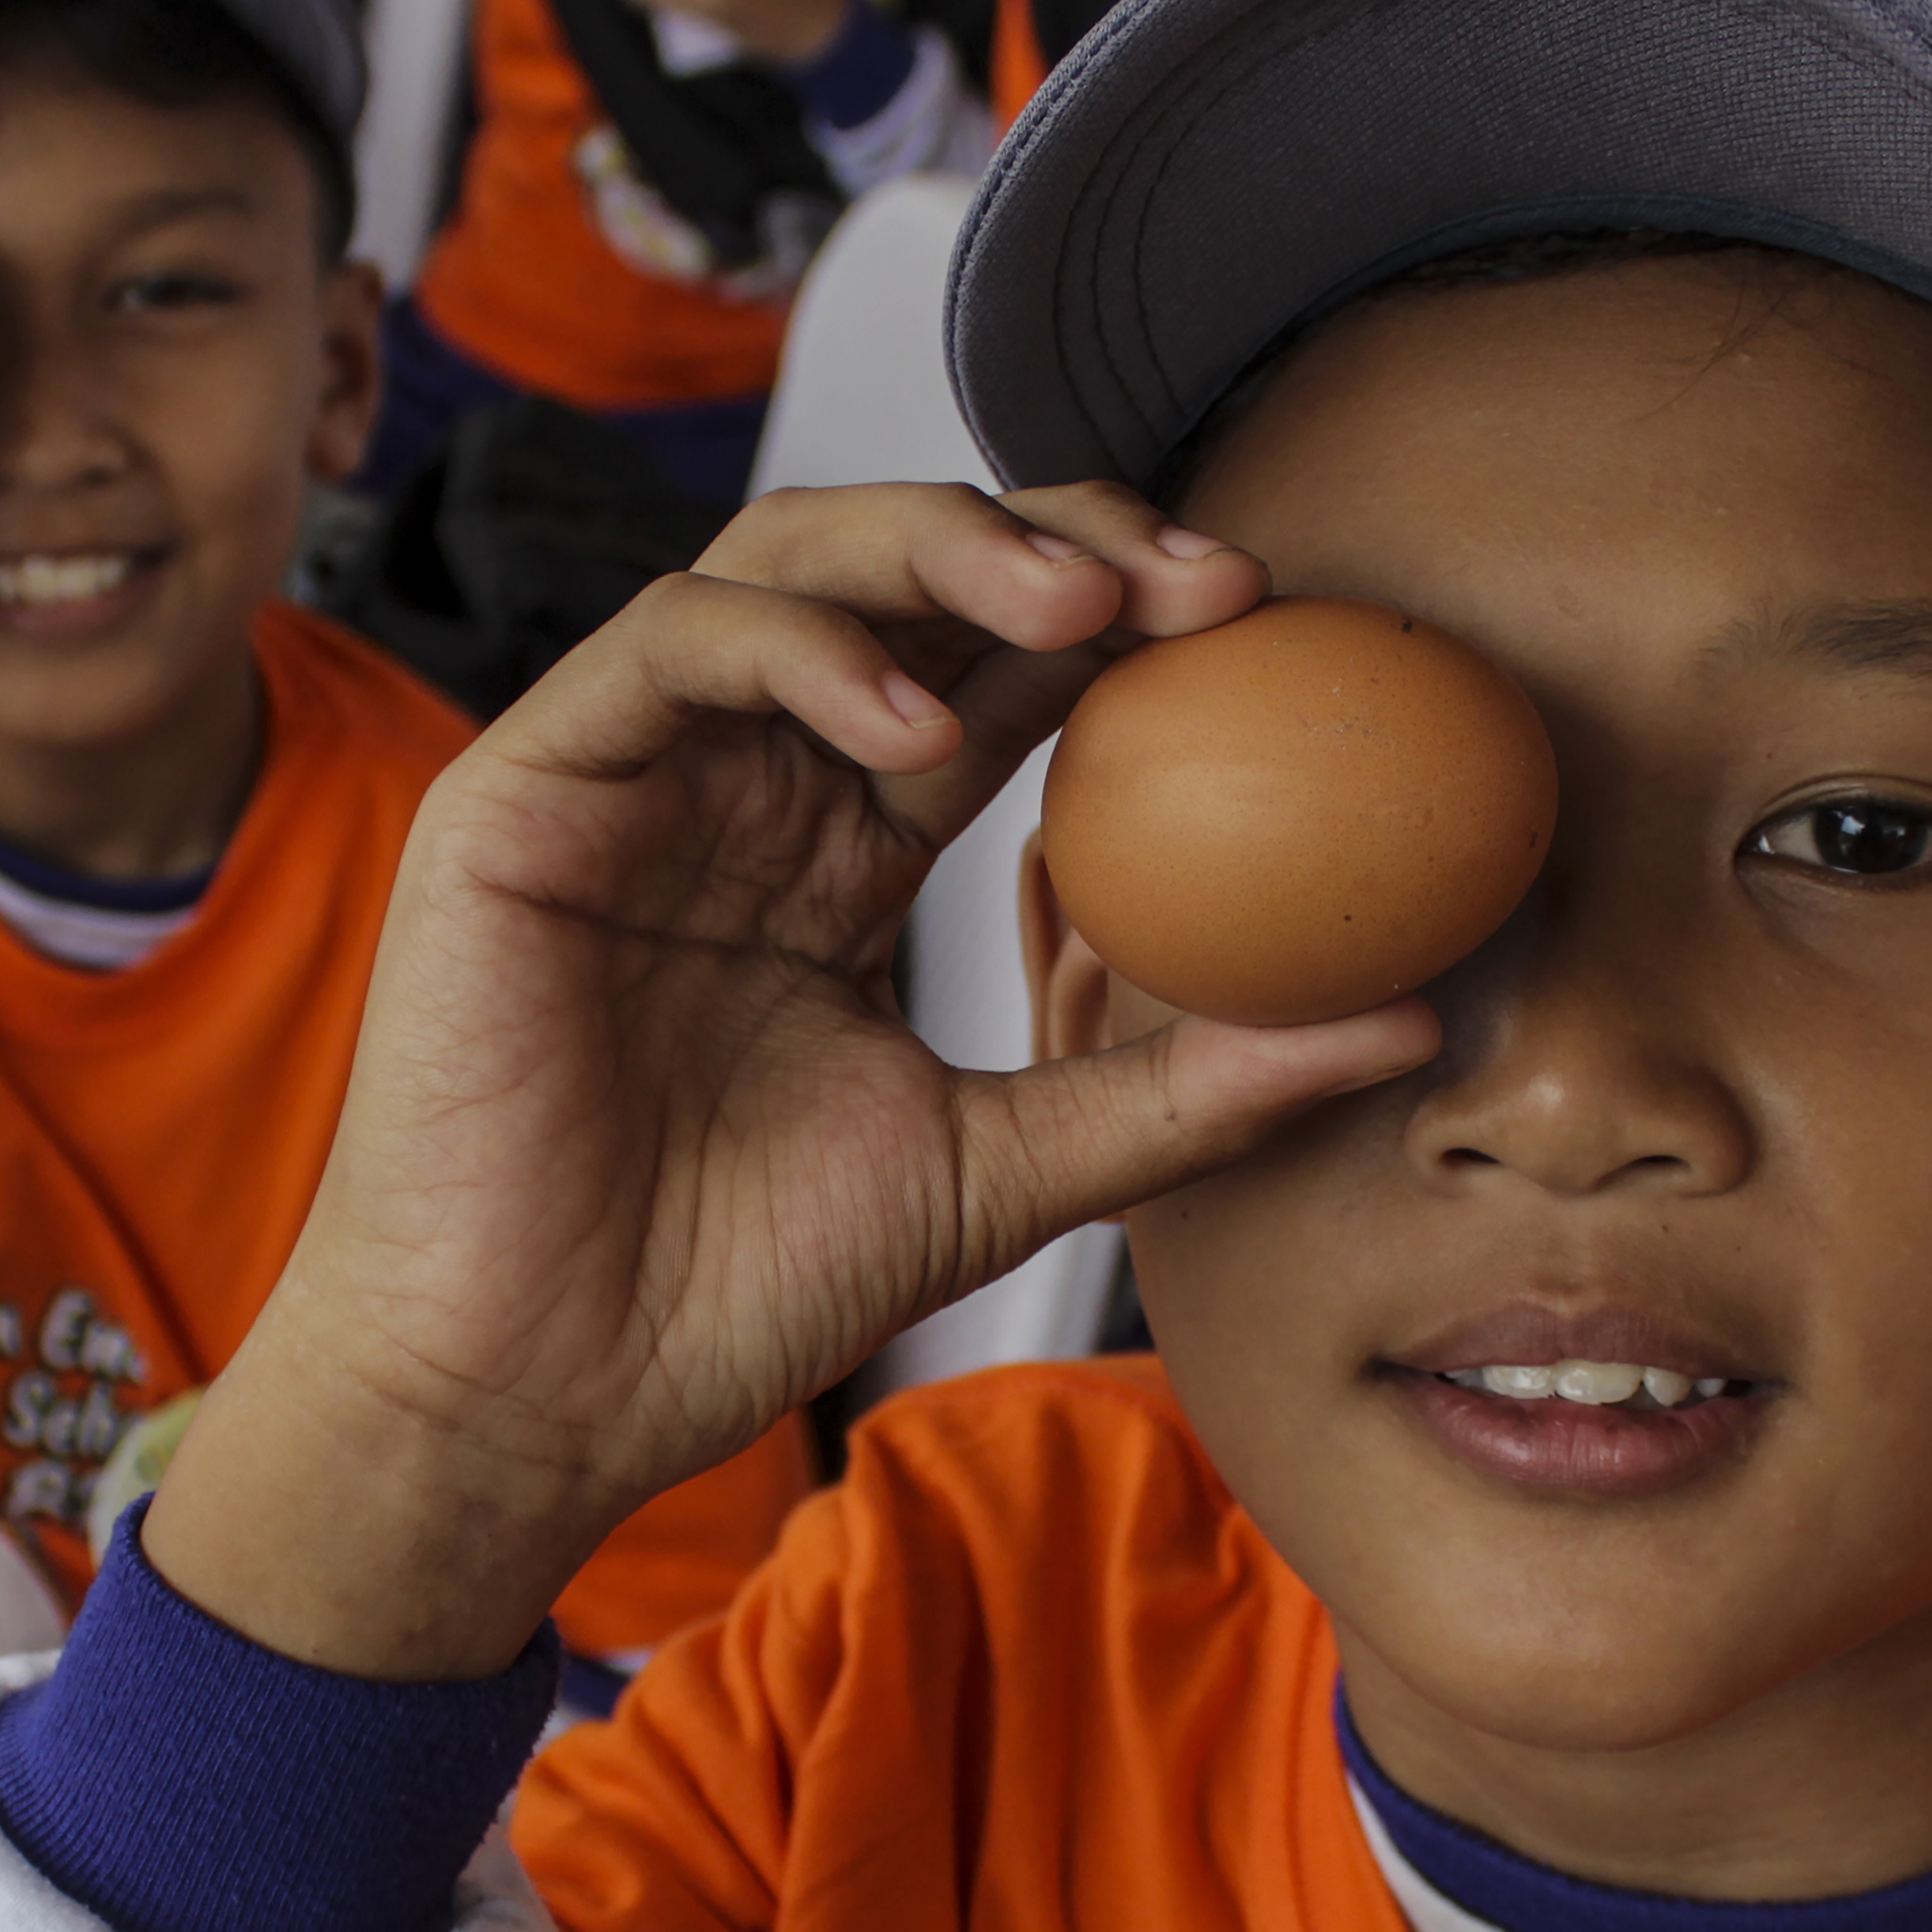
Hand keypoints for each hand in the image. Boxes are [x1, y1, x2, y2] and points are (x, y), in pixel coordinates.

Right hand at [140, 485, 1445, 1679]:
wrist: (539, 1393)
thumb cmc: (730, 1290)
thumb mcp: (1006, 1171)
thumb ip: (1183, 1086)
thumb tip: (1409, 1018)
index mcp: (835, 848)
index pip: (994, 671)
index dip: (1127, 617)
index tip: (1271, 625)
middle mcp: (738, 783)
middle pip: (901, 574)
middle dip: (1059, 538)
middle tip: (1203, 580)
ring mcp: (627, 774)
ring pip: (781, 561)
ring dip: (940, 547)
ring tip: (1079, 605)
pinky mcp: (522, 790)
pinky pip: (665, 648)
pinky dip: (799, 654)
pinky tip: (913, 729)